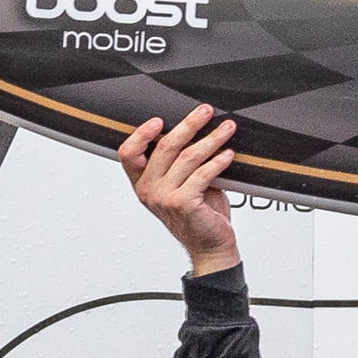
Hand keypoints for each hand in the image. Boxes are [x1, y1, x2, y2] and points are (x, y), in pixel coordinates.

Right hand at [118, 104, 239, 275]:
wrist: (211, 247)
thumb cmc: (200, 215)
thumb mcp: (184, 186)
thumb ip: (182, 164)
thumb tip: (197, 132)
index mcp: (143, 184)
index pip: (128, 153)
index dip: (141, 134)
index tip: (159, 119)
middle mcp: (150, 191)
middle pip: (165, 147)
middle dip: (189, 124)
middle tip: (206, 111)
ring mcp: (165, 198)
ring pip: (188, 157)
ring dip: (211, 139)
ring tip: (227, 129)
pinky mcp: (184, 204)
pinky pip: (203, 174)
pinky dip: (218, 160)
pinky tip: (229, 154)